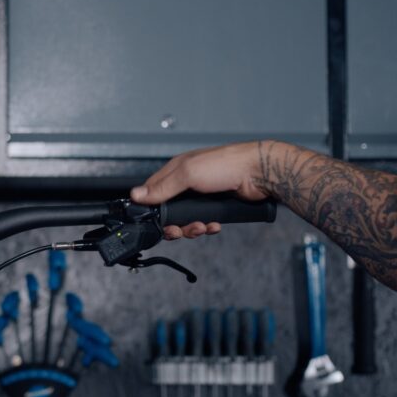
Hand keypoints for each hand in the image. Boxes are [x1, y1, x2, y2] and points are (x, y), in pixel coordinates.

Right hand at [130, 141, 273, 239]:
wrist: (259, 173)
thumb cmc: (226, 164)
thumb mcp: (188, 174)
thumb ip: (162, 187)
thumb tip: (137, 194)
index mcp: (176, 170)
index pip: (152, 191)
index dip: (150, 207)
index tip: (152, 221)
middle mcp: (187, 182)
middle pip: (169, 211)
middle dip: (173, 225)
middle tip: (179, 231)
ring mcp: (201, 195)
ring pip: (186, 219)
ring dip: (191, 228)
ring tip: (201, 228)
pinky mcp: (215, 206)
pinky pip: (203, 222)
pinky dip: (206, 227)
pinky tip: (213, 225)